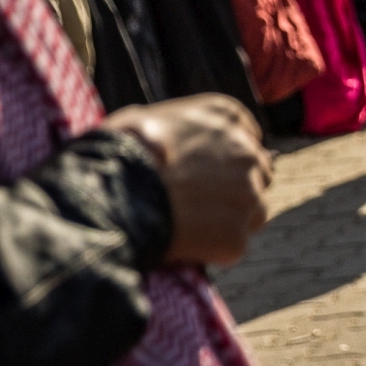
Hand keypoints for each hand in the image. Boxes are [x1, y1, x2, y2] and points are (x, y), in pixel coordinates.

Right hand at [106, 95, 271, 267]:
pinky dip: (214, 248)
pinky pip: (233, 245)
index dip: (226, 158)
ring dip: (230, 219)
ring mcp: (247, 195)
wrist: (109, 196)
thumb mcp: (141, 119)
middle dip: (234, 188)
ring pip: (254, 211)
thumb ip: (174, 126)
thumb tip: (168, 139)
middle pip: (256, 174)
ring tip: (189, 226)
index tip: (207, 172)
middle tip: (198, 203)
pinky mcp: (237, 235)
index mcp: (227, 117)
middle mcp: (247, 152)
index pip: (247, 137)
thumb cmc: (115, 153)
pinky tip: (184, 244)